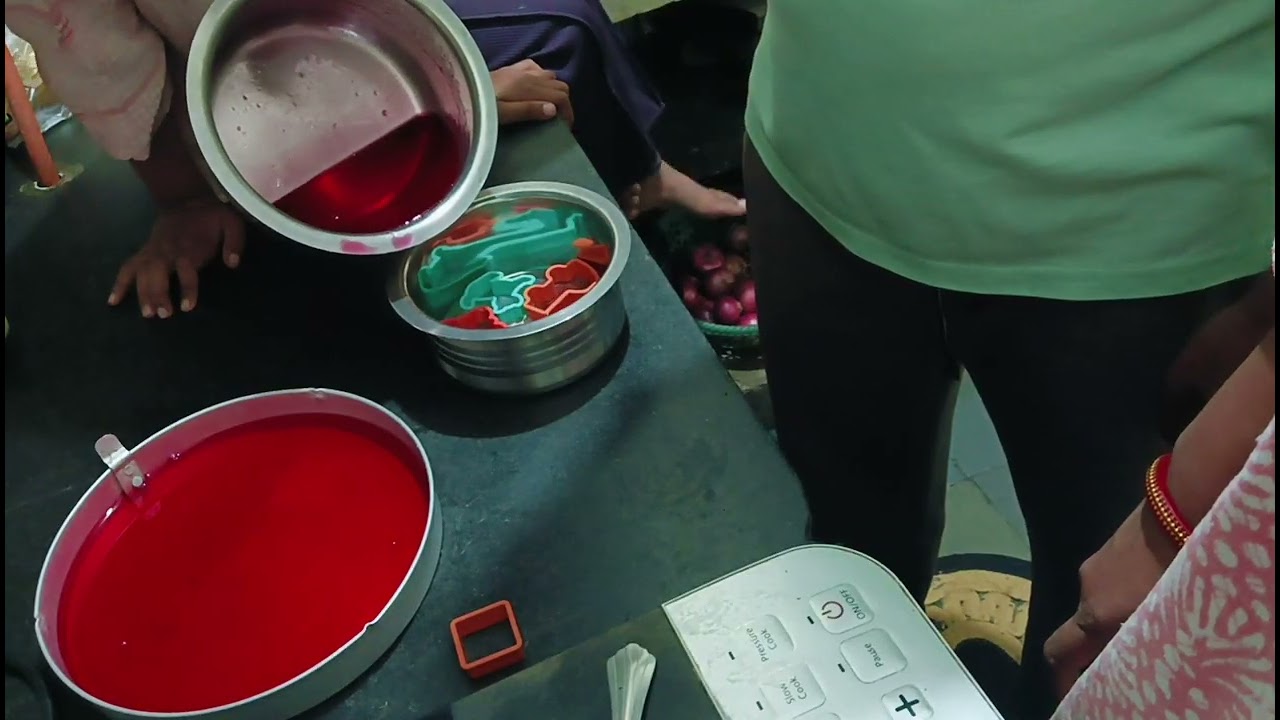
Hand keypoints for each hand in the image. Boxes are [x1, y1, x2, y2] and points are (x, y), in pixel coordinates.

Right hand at [108, 200, 244, 317]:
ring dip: (142, 294)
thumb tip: (233, 264)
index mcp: (188, 246)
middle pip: (157, 273)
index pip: (186, 269)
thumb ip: (234, 243)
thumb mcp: (231, 224)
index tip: (187, 307)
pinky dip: (119, 284)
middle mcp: (167, 251)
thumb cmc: (212, 217)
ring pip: (141, 273)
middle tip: (163, 315)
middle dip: (158, 294)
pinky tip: (113, 301)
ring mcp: (153, 252)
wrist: (187, 200)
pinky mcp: (144, 253)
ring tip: (147, 314)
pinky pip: (127, 268)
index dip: (187, 288)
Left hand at [490, 59, 573, 126]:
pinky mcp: (513, 68)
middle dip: (564, 103)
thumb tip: (553, 110)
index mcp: (528, 86)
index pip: (560, 95)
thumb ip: (528, 110)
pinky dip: (543, 79)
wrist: (463, 91)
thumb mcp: (504, 114)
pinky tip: (536, 89)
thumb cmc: (482, 107)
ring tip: (549, 107)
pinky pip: (537, 68)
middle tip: (559, 120)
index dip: (568, 112)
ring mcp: (521, 69)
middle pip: (560, 85)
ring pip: (551, 76)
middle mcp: (529, 74)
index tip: (565, 127)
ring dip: (555, 91)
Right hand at [1043, 502, 1180, 698]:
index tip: (1071, 690)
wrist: (1180, 504)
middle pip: (1086, 626)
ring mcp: (1098, 561)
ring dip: (1119, 613)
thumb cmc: (1173, 568)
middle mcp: (1087, 588)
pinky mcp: (1113, 543)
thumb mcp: (1158, 619)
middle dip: (1102, 642)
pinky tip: (1158, 586)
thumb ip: (1130, 641)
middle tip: (1131, 653)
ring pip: (1103, 600)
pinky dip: (1128, 591)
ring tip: (1154, 616)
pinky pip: (1114, 579)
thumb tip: (1112, 656)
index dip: (1062, 676)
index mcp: (1094, 612)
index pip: (1061, 651)